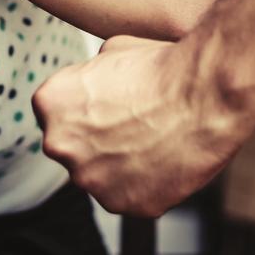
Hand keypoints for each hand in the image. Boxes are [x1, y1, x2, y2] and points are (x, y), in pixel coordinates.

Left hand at [32, 34, 250, 217]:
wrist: (204, 96)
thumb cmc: (163, 69)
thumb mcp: (113, 49)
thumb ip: (90, 74)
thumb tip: (95, 81)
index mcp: (49, 103)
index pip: (58, 114)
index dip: (87, 110)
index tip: (111, 107)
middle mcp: (59, 145)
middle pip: (75, 148)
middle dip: (99, 140)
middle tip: (134, 124)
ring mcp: (90, 180)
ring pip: (101, 176)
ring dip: (121, 164)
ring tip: (156, 141)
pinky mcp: (123, 204)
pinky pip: (130, 197)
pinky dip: (147, 185)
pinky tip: (166, 161)